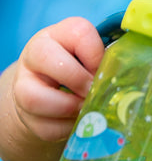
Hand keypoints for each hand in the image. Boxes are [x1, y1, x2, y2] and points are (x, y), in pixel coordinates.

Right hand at [12, 17, 104, 142]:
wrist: (49, 86)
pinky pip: (44, 127)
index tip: (104, 69)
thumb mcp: (91, 55)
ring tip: (86, 109)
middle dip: (77, 79)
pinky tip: (79, 122)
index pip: (79, 32)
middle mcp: (34, 54)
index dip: (96, 55)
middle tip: (94, 91)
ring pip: (34, 98)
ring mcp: (23, 85)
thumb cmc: (79, 66)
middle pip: (45, 57)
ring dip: (68, 107)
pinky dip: (67, 128)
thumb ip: (105, 61)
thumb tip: (119, 80)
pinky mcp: (25, 114)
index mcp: (58, 33)